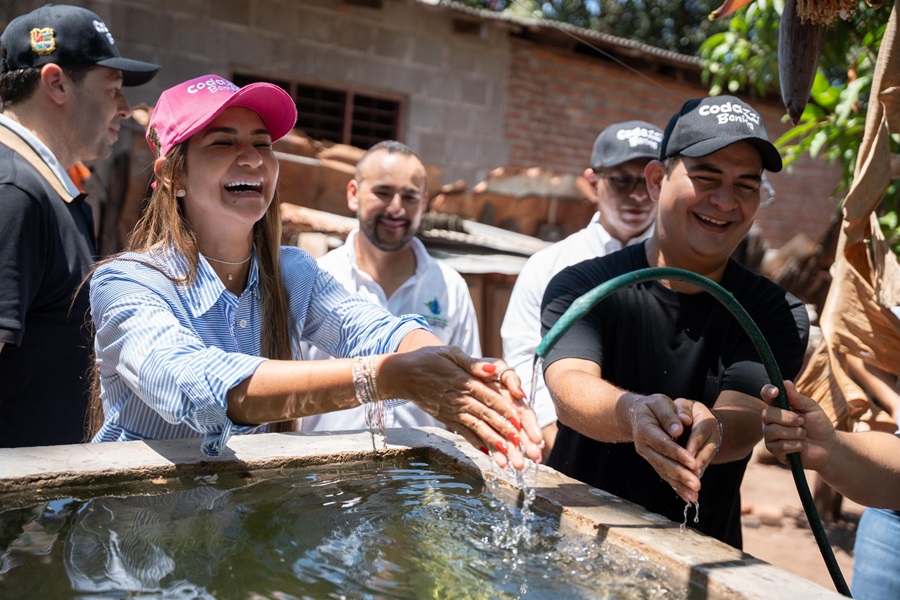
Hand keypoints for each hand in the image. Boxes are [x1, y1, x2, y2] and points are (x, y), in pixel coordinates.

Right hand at [387, 346, 542, 469]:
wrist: (401, 375)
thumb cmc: (428, 359)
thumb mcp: (450, 353)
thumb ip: (473, 363)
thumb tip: (493, 369)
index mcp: (464, 381)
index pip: (490, 398)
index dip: (506, 410)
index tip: (520, 422)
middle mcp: (459, 399)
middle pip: (486, 416)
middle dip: (505, 431)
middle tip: (521, 444)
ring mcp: (452, 411)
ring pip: (477, 428)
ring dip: (493, 441)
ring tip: (508, 454)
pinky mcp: (446, 418)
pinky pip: (463, 432)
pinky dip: (475, 442)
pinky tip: (487, 453)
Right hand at [628, 394, 700, 502]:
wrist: (638, 414)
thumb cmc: (653, 406)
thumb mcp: (660, 402)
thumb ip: (669, 414)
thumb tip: (678, 429)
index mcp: (644, 429)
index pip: (662, 443)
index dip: (677, 453)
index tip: (692, 462)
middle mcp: (643, 446)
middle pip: (662, 462)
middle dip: (680, 474)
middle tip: (696, 484)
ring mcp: (648, 456)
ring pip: (664, 472)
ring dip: (679, 485)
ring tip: (694, 495)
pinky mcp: (654, 462)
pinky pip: (665, 476)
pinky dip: (677, 487)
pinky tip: (688, 497)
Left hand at [677, 399, 721, 477]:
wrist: (696, 419)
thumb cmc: (684, 412)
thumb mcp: (683, 406)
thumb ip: (683, 410)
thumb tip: (684, 419)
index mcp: (707, 420)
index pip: (700, 432)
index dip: (694, 443)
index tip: (687, 454)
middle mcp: (713, 435)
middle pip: (707, 450)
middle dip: (698, 462)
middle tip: (691, 474)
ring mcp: (712, 447)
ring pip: (705, 461)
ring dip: (698, 472)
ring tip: (692, 484)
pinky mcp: (706, 457)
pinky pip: (701, 467)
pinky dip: (695, 478)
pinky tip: (688, 490)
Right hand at [761, 380, 835, 469]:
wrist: (828, 447)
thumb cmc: (818, 425)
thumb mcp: (811, 409)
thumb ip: (798, 398)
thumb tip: (785, 382)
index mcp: (778, 406)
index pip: (766, 395)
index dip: (768, 391)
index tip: (776, 391)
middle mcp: (770, 420)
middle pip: (767, 414)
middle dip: (788, 418)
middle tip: (802, 421)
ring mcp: (770, 435)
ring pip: (773, 431)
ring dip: (794, 433)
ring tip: (803, 434)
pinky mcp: (775, 450)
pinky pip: (779, 446)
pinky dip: (795, 445)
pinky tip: (801, 446)